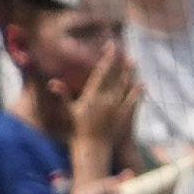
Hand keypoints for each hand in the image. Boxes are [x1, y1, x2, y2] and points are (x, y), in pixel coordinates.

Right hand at [73, 43, 141, 162]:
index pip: (102, 71)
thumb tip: (52, 82)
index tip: (111, 46)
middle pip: (116, 75)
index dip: (108, 58)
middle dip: (119, 61)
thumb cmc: (78, 128)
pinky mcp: (125, 114)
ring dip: (129, 72)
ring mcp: (117, 106)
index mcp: (93, 95)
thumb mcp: (68, 110)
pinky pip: (133, 99)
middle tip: (122, 48)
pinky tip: (141, 83)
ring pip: (126, 85)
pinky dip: (138, 91)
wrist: (93, 146)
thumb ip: (62, 94)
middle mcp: (107, 98)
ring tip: (132, 61)